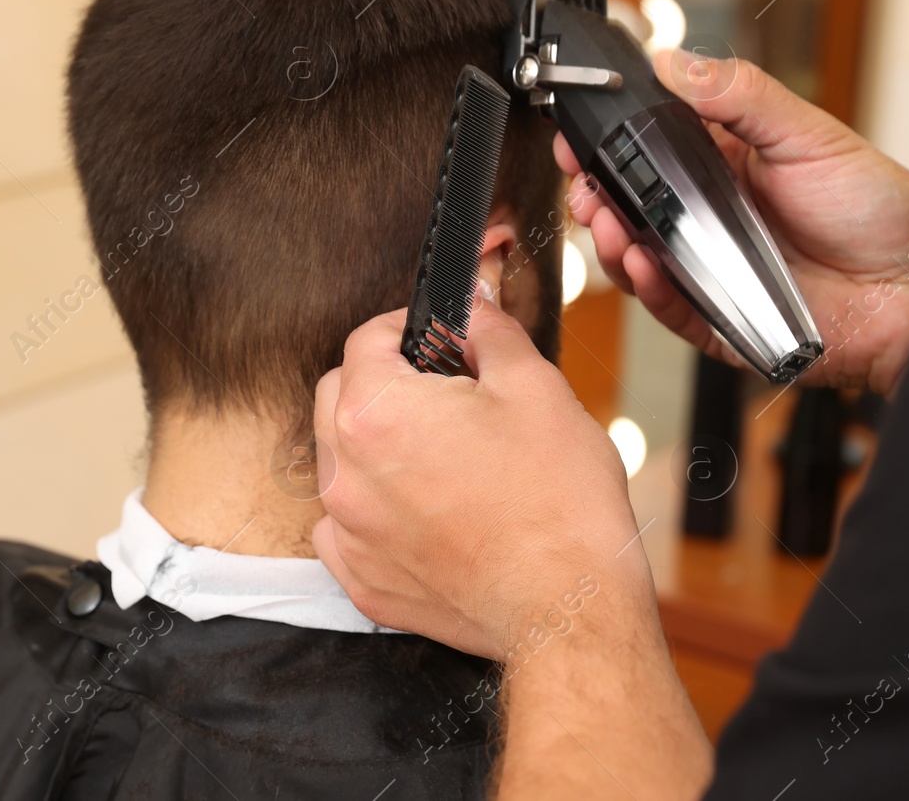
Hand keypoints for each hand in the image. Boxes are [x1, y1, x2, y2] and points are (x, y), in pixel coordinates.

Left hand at [312, 295, 712, 797]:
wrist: (569, 606)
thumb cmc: (559, 501)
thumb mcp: (534, 387)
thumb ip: (488, 332)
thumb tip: (471, 303)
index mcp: (377, 412)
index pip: (365, 339)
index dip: (407, 329)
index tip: (442, 340)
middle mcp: (345, 471)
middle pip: (339, 396)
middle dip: (384, 382)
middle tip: (447, 393)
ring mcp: (348, 533)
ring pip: (340, 462)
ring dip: (379, 447)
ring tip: (447, 457)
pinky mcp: (362, 581)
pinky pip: (348, 528)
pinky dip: (378, 512)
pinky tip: (431, 512)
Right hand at [558, 50, 908, 394]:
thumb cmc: (879, 209)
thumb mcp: (808, 134)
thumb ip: (740, 95)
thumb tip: (675, 61)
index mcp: (725, 165)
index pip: (647, 149)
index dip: (607, 144)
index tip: (577, 132)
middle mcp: (711, 218)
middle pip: (631, 208)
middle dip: (596, 195)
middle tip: (584, 184)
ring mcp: (713, 270)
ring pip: (639, 259)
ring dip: (612, 242)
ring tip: (609, 223)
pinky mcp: (721, 320)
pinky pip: (670, 308)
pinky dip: (647, 290)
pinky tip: (640, 264)